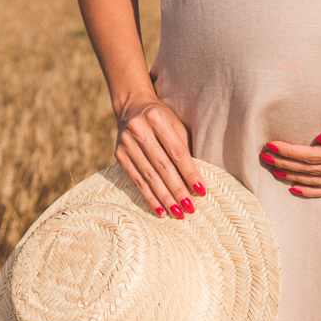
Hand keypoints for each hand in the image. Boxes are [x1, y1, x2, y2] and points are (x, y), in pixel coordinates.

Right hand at [114, 96, 207, 218]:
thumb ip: (184, 148)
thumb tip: (196, 180)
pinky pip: (136, 180)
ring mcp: (126, 143)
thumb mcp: (176, 126)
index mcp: (157, 118)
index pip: (177, 152)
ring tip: (177, 213)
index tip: (201, 191)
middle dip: (177, 190)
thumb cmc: (162, 118)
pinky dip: (149, 197)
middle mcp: (139, 130)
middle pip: (162, 166)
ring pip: (148, 176)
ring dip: (164, 198)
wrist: (132, 107)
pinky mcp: (119, 154)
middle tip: (190, 208)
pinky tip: (159, 210)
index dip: (190, 173)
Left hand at [260, 106, 320, 196]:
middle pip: (311, 170)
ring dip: (293, 177)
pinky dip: (311, 191)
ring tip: (273, 171)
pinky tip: (296, 189)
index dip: (291, 152)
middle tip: (265, 157)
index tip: (272, 145)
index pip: (314, 155)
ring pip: (317, 181)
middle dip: (286, 164)